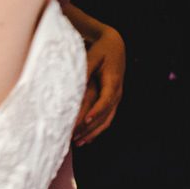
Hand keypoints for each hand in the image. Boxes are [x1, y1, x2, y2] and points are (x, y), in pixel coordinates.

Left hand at [73, 16, 124, 145]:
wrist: (115, 46)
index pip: (105, 101)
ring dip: (93, 133)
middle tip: (73, 137)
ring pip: (106, 121)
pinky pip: (106, 119)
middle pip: (105, 115)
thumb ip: (85, 71)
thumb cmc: (102, 50)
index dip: (95, 112)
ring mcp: (116, 98)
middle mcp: (117, 93)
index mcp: (113, 82)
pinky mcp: (112, 101)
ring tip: (77, 142)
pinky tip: (85, 138)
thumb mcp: (93, 56)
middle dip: (89, 128)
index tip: (85, 121)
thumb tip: (73, 85)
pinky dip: (96, 130)